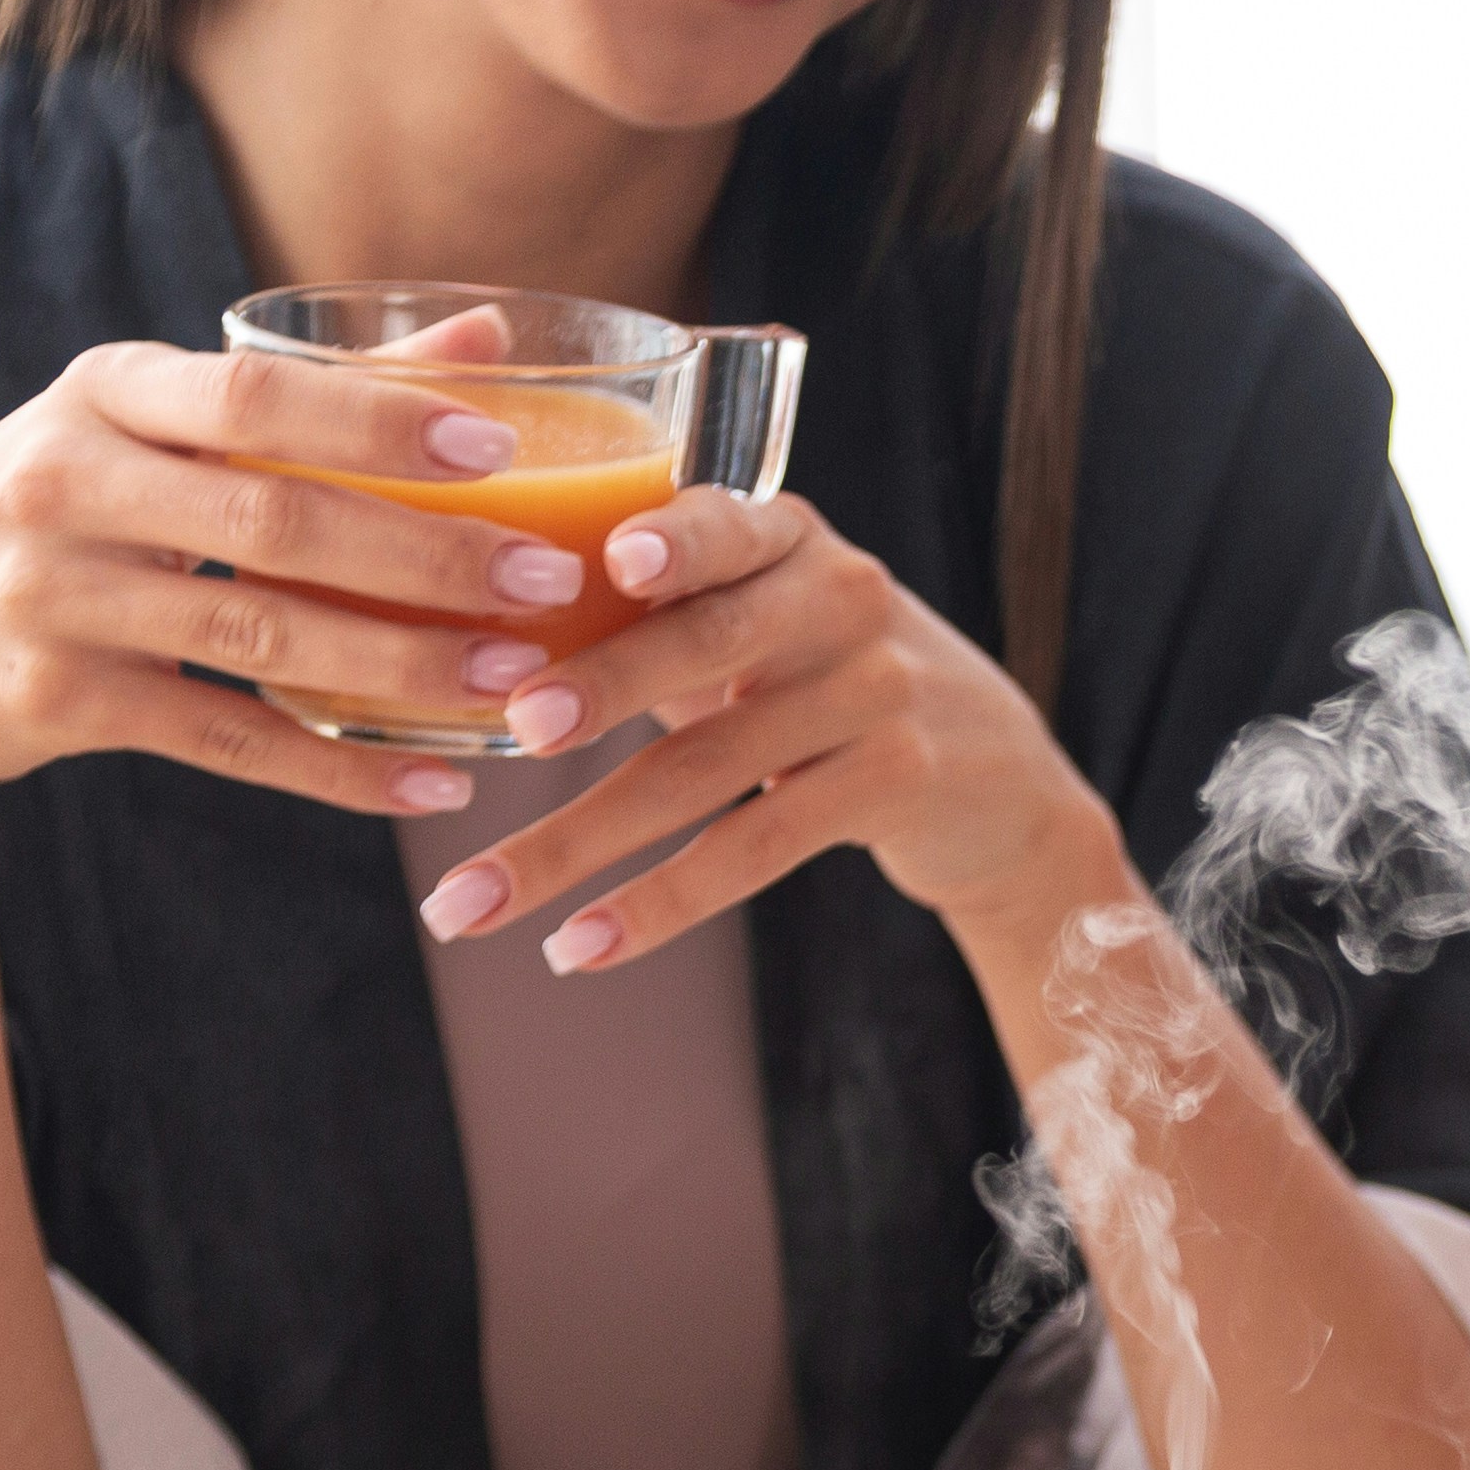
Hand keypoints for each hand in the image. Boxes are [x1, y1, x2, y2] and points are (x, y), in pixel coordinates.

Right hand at [0, 319, 586, 822]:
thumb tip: (494, 335)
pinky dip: (334, 769)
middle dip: (426, 556)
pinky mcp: (55, 703)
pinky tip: (429, 786)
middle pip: (276, 523)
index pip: (253, 396)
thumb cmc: (59, 510)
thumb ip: (317, 386)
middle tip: (548, 580)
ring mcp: (54, 599)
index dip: (379, 418)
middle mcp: (66, 485)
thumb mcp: (148, 427)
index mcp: (103, 393)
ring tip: (518, 682)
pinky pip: (224, 742)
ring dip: (403, 667)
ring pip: (260, 640)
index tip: (499, 444)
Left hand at [413, 485, 1111, 964]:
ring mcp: (877, 695)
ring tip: (472, 901)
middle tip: (516, 728)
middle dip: (604, 685)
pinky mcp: (893, 786)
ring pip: (707, 770)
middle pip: (709, 641)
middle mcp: (843, 601)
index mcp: (789, 539)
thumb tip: (469, 646)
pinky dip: (657, 904)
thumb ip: (655, 619)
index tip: (615, 558)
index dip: (675, 539)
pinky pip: (754, 849)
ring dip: (576, 842)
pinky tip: (581, 945)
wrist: (1000, 788)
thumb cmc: (828, 686)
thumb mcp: (763, 626)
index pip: (725, 524)